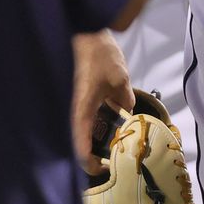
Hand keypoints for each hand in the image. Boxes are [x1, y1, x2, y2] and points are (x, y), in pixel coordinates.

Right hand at [71, 31, 134, 175]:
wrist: (86, 34)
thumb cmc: (99, 56)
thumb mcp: (119, 79)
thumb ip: (123, 98)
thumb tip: (127, 110)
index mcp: (82, 111)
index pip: (80, 148)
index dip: (89, 164)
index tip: (102, 169)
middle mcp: (76, 111)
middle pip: (80, 143)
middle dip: (93, 155)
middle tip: (111, 160)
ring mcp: (76, 105)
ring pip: (82, 132)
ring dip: (94, 140)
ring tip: (113, 143)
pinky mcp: (78, 97)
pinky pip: (85, 118)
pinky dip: (94, 124)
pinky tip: (109, 122)